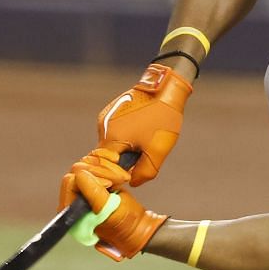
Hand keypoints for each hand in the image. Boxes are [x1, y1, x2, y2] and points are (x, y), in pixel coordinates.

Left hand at [59, 148, 168, 260]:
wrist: (140, 227)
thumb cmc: (125, 226)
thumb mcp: (109, 210)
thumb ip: (93, 193)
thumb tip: (79, 174)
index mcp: (71, 213)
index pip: (70, 182)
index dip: (90, 178)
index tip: (109, 184)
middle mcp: (73, 201)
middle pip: (78, 170)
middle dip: (101, 172)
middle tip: (119, 180)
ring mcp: (83, 191)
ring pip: (87, 164)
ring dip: (107, 168)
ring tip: (122, 179)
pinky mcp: (93, 183)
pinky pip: (95, 164)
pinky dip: (109, 166)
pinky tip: (120, 175)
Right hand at [95, 62, 191, 186]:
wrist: (165, 87)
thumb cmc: (162, 118)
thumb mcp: (157, 151)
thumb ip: (144, 172)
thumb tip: (132, 182)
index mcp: (111, 137)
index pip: (104, 166)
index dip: (116, 174)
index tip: (129, 177)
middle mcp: (103, 126)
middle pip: (106, 155)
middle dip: (120, 162)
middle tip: (139, 162)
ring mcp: (106, 116)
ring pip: (110, 143)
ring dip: (123, 149)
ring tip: (142, 144)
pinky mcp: (111, 110)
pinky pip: (113, 131)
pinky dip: (124, 138)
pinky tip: (140, 133)